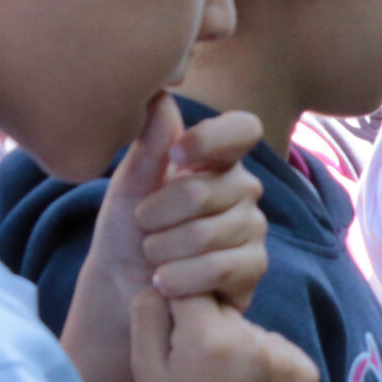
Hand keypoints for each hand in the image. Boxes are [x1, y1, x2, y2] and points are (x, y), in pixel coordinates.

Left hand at [89, 94, 269, 316]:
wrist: (126, 286)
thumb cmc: (129, 228)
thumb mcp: (130, 184)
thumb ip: (151, 143)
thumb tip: (162, 95)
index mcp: (217, 158)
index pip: (242, 129)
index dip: (211, 139)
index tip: (175, 157)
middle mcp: (242, 188)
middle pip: (205, 191)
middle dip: (157, 216)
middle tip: (142, 228)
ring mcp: (253, 228)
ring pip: (208, 233)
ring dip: (164, 252)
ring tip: (152, 258)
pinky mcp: (255, 266)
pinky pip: (221, 267)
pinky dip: (182, 279)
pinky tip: (167, 283)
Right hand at [132, 291, 318, 381]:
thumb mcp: (146, 374)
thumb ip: (148, 316)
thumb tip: (161, 278)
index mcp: (208, 337)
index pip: (192, 289)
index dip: (181, 311)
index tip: (178, 338)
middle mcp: (254, 341)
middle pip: (226, 312)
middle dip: (211, 331)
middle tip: (201, 376)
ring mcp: (287, 357)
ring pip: (254, 332)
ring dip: (242, 349)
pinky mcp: (309, 374)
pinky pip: (280, 352)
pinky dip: (267, 366)